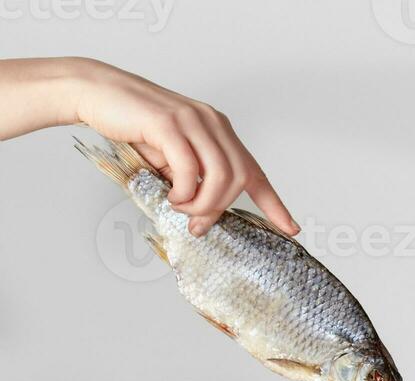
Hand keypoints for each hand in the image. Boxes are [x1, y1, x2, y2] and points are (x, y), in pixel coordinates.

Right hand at [0, 57, 298, 238]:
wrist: (101, 94)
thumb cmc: (135, 129)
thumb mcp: (171, 160)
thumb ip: (192, 182)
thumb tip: (202, 218)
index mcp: (219, 133)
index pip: (254, 171)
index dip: (275, 204)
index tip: (291, 228)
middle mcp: (213, 124)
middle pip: (239, 179)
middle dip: (219, 209)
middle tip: (196, 224)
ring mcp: (194, 121)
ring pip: (221, 177)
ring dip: (201, 204)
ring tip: (180, 207)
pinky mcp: (170, 124)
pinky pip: (190, 170)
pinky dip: (183, 192)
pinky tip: (170, 194)